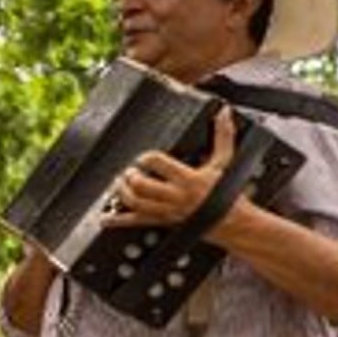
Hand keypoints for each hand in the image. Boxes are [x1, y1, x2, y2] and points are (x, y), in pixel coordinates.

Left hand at [103, 106, 238, 229]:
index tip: (143, 157)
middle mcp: (175, 196)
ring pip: (135, 203)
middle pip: (141, 186)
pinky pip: (135, 223)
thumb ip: (223, 136)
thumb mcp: (224, 162)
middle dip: (130, 176)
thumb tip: (224, 112)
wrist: (233, 223)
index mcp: (188, 179)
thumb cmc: (227, 193)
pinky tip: (105, 217)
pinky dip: (117, 220)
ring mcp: (166, 211)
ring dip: (122, 192)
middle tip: (128, 171)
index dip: (146, 158)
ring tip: (119, 184)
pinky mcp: (161, 222)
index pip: (158, 163)